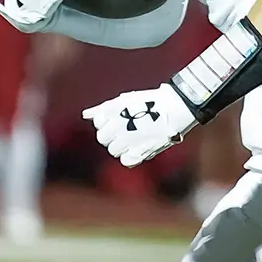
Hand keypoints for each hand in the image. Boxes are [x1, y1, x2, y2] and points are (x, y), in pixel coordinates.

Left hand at [84, 84, 198, 166]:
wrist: (175, 108)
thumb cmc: (150, 102)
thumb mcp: (124, 100)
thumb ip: (102, 109)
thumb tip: (85, 115)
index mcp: (113, 111)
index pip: (98, 123)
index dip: (107, 123)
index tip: (119, 120)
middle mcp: (118, 125)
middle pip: (103, 139)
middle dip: (111, 136)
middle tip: (126, 131)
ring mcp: (129, 140)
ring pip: (113, 150)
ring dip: (120, 146)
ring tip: (134, 138)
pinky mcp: (140, 152)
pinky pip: (125, 161)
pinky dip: (129, 156)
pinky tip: (137, 148)